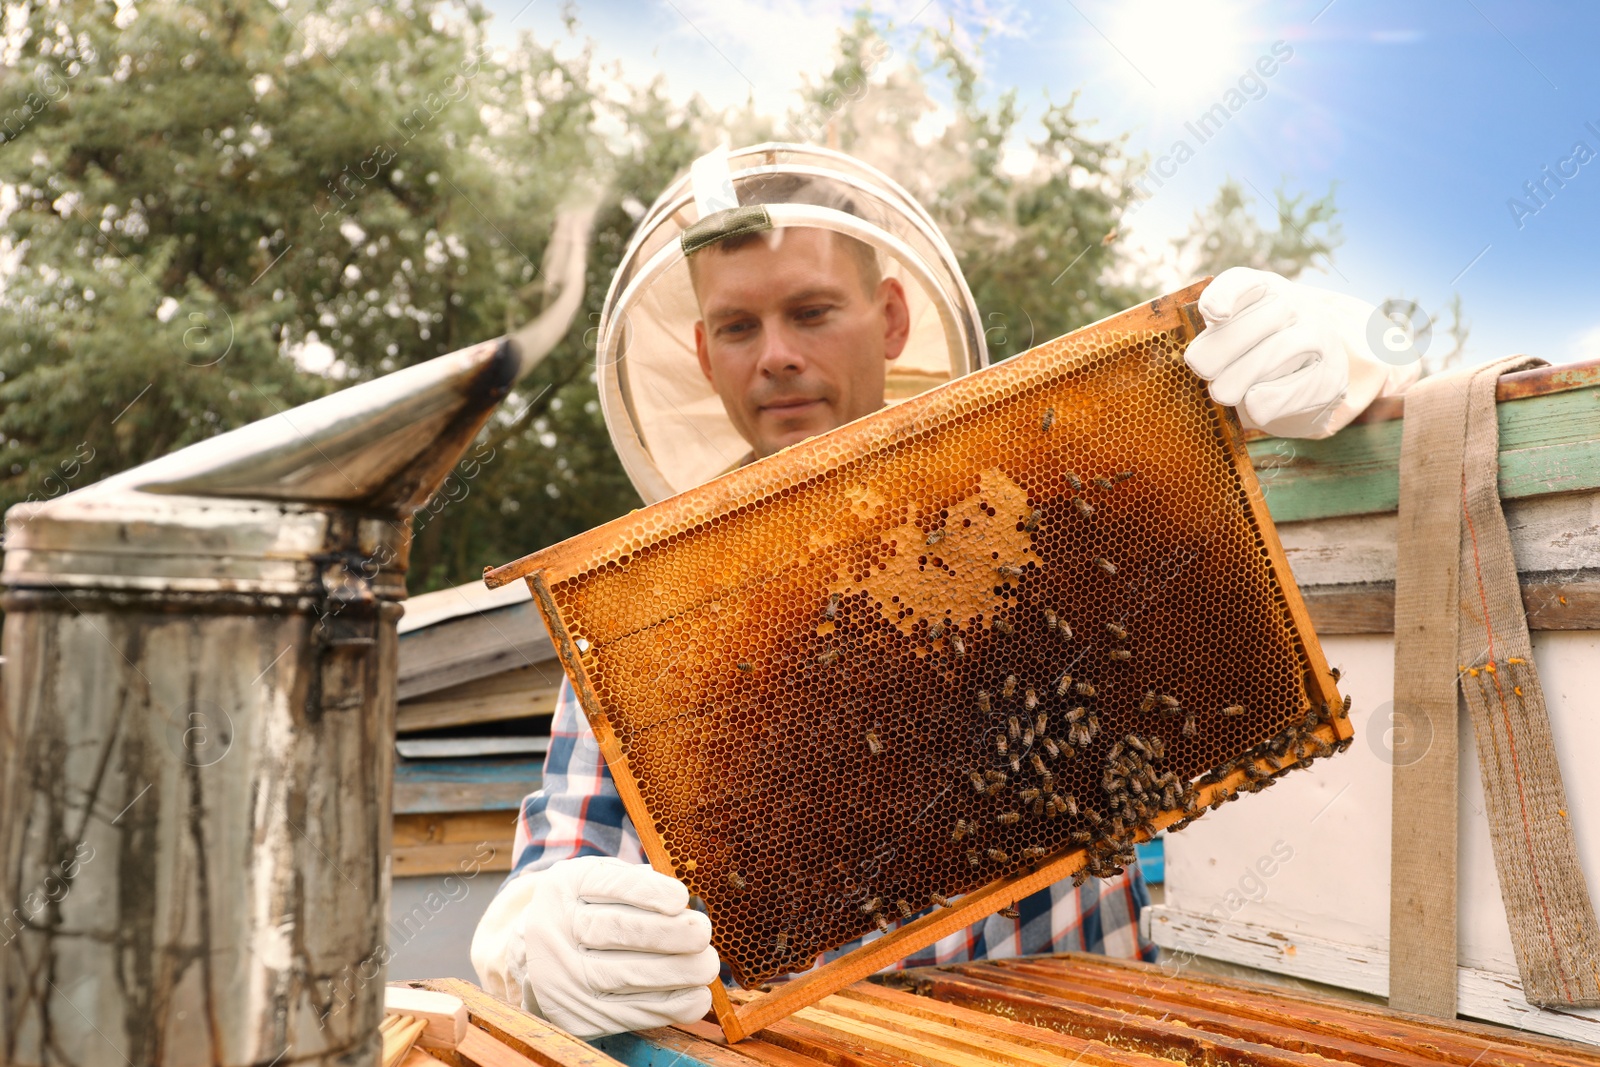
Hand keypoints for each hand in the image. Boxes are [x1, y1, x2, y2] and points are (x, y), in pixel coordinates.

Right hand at [472, 857, 718, 1038]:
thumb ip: (639, 883)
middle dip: (667, 934)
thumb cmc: (589, 909)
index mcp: (564, 886)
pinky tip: (696, 997)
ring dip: (674, 973)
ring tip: (707, 965)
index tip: (680, 898)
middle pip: (613, 931)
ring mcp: (559, 975)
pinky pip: (628, 1013)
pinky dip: (669, 1007)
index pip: (607, 885)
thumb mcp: (601, 881)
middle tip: (702, 933)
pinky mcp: (575, 1014)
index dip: (646, 892)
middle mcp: (552, 929)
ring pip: (622, 975)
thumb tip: (687, 904)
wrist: (536, 954)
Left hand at [1185, 267, 1375, 438]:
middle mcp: (1295, 305)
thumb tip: (1199, 359)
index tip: (1215, 315)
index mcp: (1262, 288)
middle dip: (1222, 349)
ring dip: (1242, 376)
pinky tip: (1252, 403)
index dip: (1226, 295)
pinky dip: (1271, 398)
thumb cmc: (1255, 347)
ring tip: (1220, 393)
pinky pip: (1299, 386)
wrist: (1311, 368)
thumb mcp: (1232, 329)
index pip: (1242, 282)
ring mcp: (1318, 336)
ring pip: (1279, 350)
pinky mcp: (1330, 374)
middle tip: (1201, 370)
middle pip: (1259, 320)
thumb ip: (1213, 333)